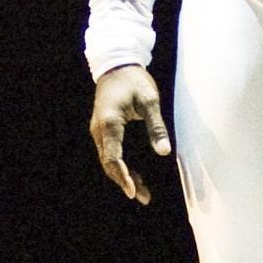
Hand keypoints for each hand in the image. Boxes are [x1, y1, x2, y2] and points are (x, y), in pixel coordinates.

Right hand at [90, 65, 170, 204]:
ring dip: (123, 177)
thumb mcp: (150, 100)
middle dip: (125, 182)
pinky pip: (110, 153)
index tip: (133, 192)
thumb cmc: (134, 80)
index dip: (123, 177)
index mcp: (110, 123)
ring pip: (108, 161)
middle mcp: (100, 129)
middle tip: (144, 197)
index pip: (114, 157)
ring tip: (143, 192)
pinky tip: (135, 176)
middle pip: (109, 164)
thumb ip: (156, 127)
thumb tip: (164, 152)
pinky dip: (121, 167)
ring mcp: (99, 130)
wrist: (116, 65)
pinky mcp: (103, 130)